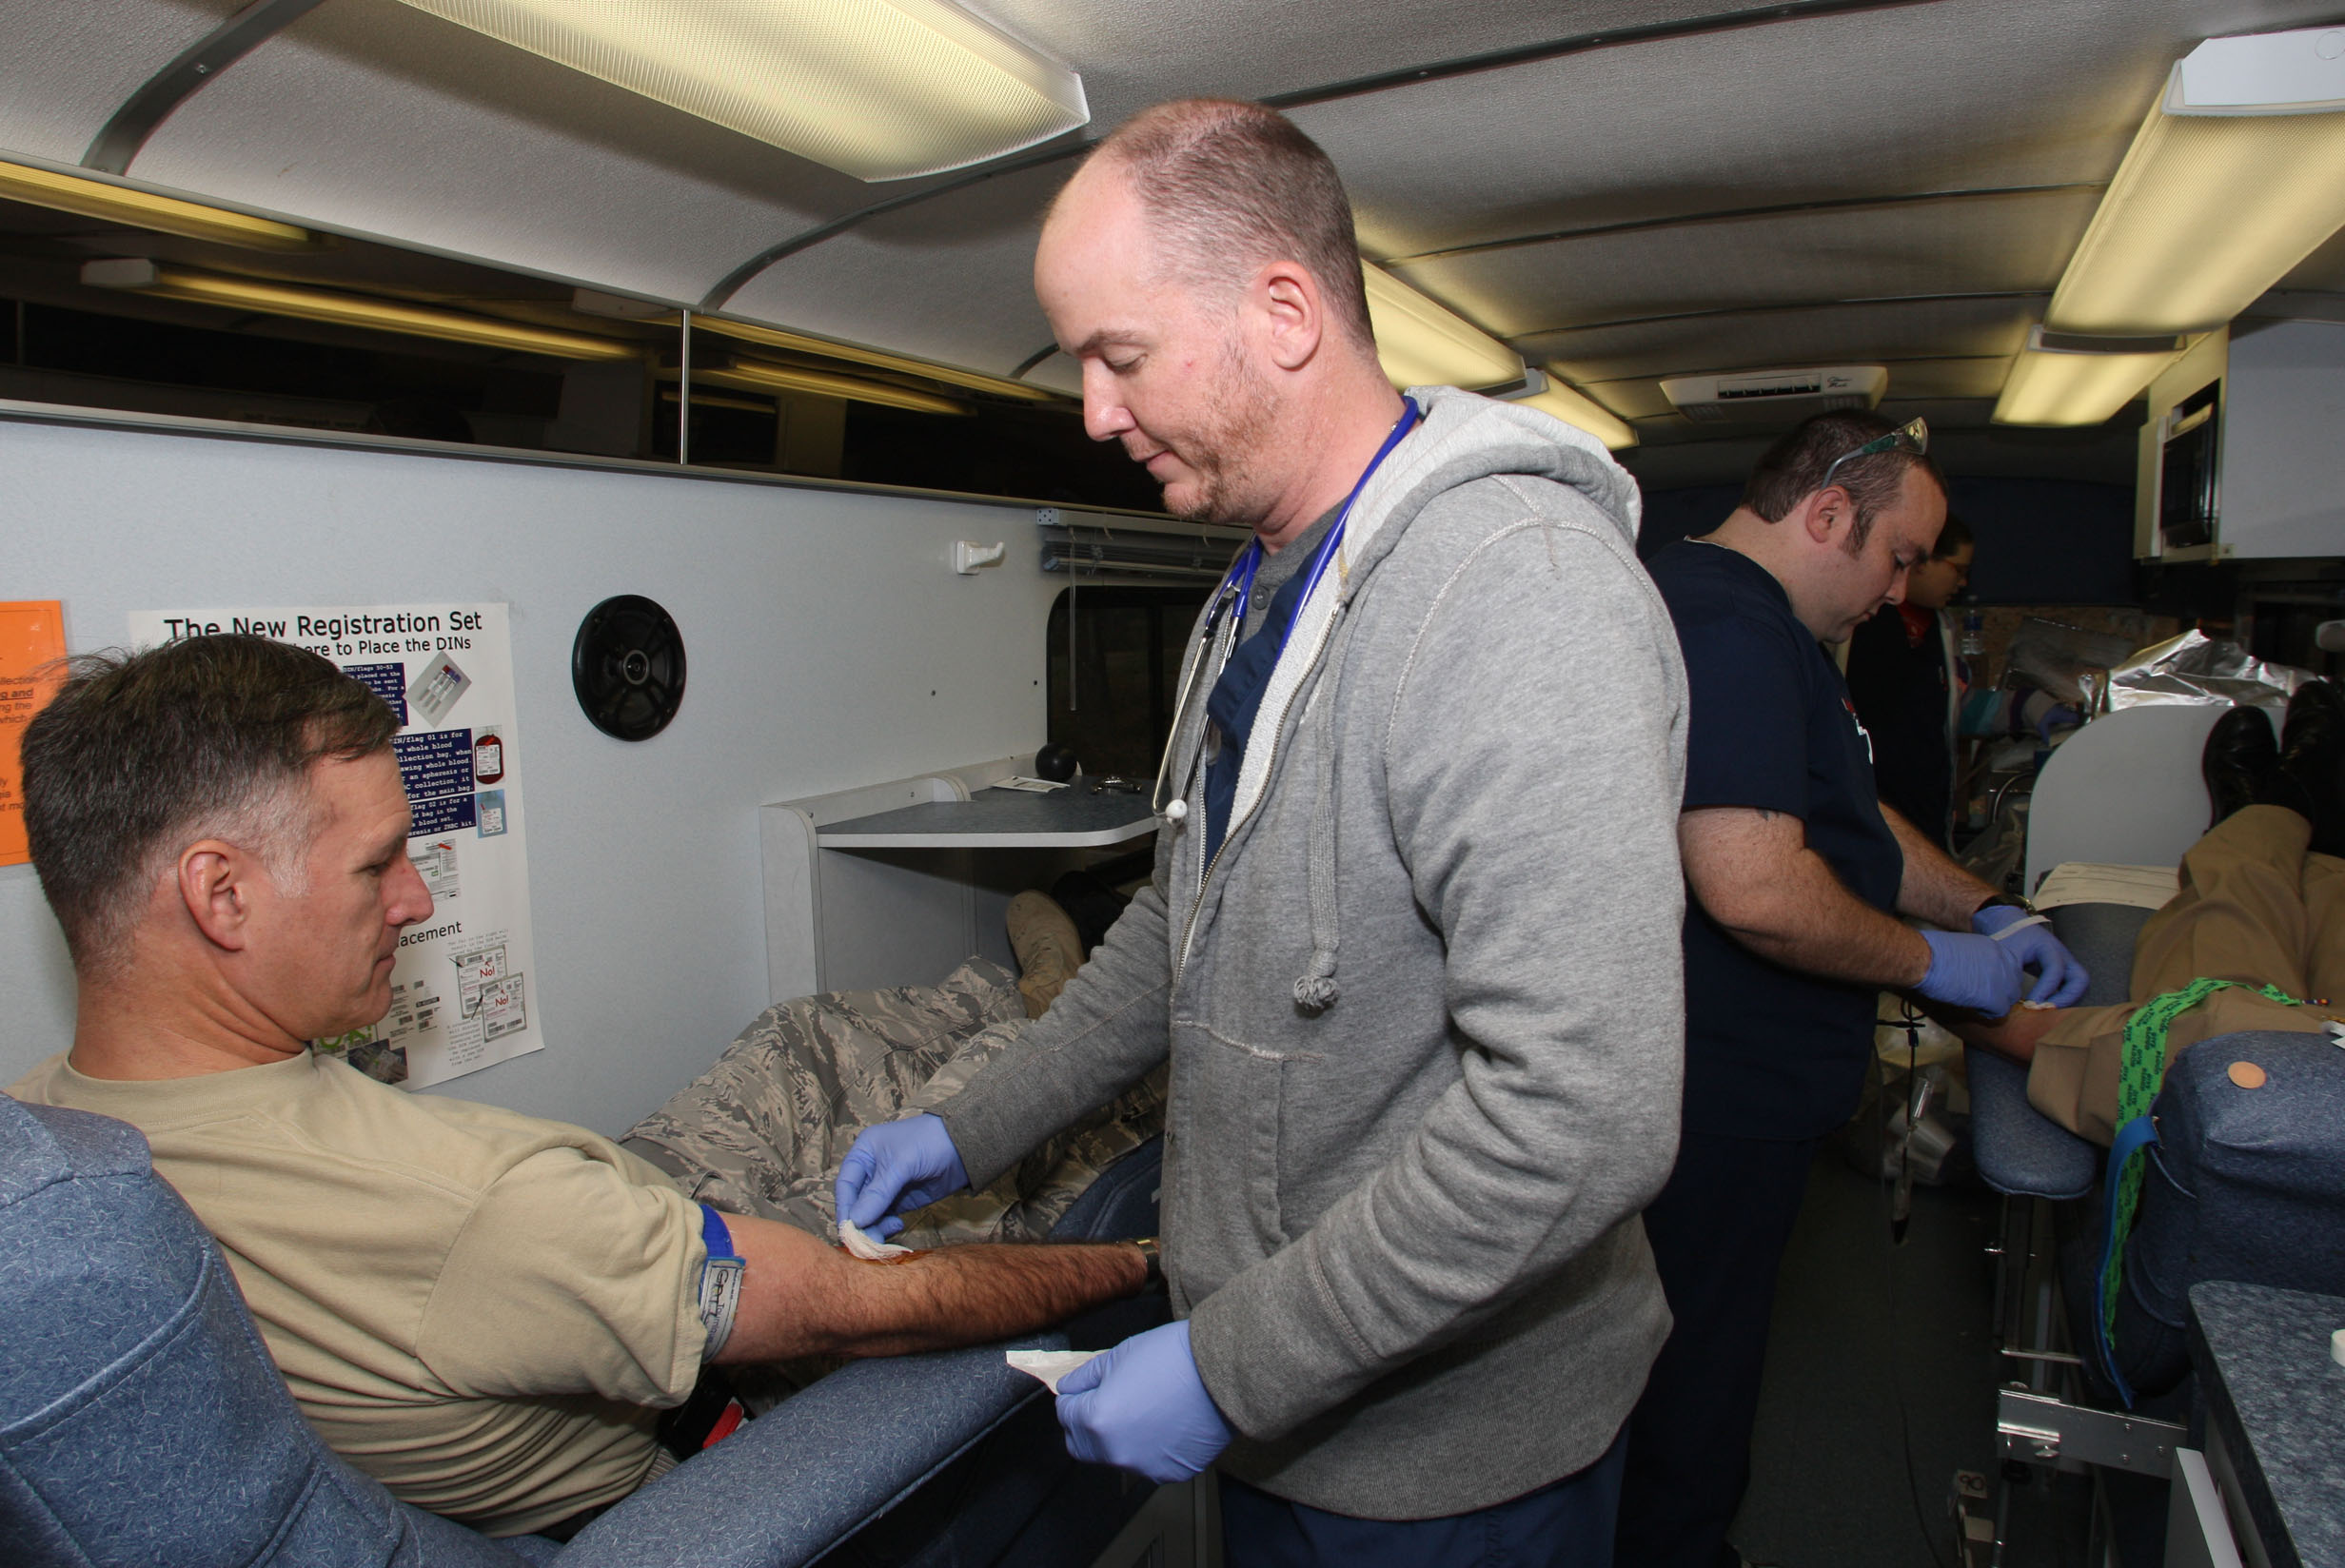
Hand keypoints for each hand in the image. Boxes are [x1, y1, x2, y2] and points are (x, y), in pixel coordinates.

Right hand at [833, 1114, 968, 1239]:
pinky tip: (897, 1226)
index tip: (848, 1229)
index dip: (845, 1207)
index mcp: (864, 1153)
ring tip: (883, 1236)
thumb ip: (878, 1194)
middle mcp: (871, 1171)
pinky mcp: (901, 1201)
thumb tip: (855, 1221)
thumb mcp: (901, 1165)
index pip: (845, 1185)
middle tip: (867, 1240)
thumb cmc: (929, 1143)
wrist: (964, 1146)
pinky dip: (885, 1227)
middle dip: (860, 1222)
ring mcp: (886, 1188)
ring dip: (873, 1228)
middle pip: (855, 1203)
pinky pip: (885, 1218)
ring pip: (869, 1214)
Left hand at [1057, 1319, 1231, 1483]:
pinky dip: (1149, 1446)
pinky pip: (1147, 1462)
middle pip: (1081, 1445)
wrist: (1222, 1371)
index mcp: (1097, 1421)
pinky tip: (1165, 1422)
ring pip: (1115, 1456)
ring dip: (1117, 1437)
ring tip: (1142, 1408)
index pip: (1065, 1415)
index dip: (1074, 1398)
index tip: (1085, 1389)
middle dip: (1085, 1424)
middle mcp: (1116, 1452)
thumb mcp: (1118, 1355)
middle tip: (1105, 1401)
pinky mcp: (1170, 1473)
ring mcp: (1144, 1467)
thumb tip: (1068, 1388)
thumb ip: (1085, 1377)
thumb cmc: (1172, 1357)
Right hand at [1915, 929, 2025, 1016]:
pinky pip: (2000, 1012)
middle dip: (2000, 992)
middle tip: (1980, 995)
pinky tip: (1974, 1007)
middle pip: (2014, 984)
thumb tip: (1975, 972)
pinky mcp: (1995, 996)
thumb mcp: (1963, 948)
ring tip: (1976, 1002)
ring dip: (1995, 1003)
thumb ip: (1977, 959)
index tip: (1983, 983)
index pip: (2010, 969)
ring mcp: (2002, 979)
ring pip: (2010, 999)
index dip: (1997, 980)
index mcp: (1995, 947)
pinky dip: (1988, 1013)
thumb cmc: (1932, 952)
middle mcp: (2004, 961)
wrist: (1925, 958)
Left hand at [1972, 904, 2090, 1006]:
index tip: (2031, 1003)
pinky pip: (2067, 988)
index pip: (2056, 969)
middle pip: (2080, 979)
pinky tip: (2043, 1007)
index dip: (2046, 988)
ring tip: (2045, 1011)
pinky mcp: (2059, 972)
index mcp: (2048, 946)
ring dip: (2066, 1000)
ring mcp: (2063, 964)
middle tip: (2046, 1010)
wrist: (2008, 925)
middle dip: (2067, 997)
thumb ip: (2010, 973)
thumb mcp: (2006, 952)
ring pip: (2077, 985)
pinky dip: (2060, 999)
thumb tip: (2009, 1000)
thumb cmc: (2007, 937)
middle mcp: (2062, 956)